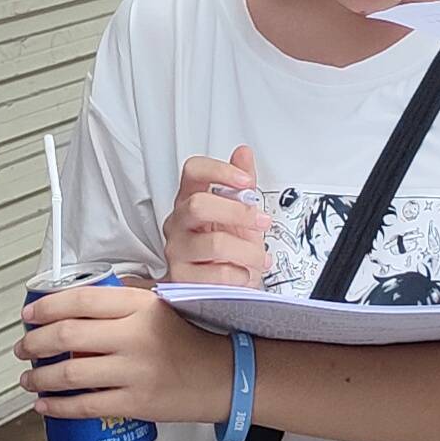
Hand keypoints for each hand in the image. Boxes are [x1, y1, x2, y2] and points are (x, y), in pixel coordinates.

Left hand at [17, 279, 228, 426]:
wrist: (227, 376)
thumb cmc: (192, 341)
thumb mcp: (161, 306)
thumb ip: (122, 302)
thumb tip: (76, 304)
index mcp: (141, 306)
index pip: (81, 300)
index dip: (46, 306)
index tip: (29, 314)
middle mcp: (136, 336)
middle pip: (67, 336)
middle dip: (34, 343)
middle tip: (24, 348)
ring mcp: (136, 371)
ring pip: (71, 374)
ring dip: (40, 377)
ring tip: (29, 378)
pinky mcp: (137, 403)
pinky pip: (87, 406)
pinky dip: (58, 406)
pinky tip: (45, 404)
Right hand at [164, 147, 270, 285]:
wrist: (216, 287)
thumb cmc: (226, 248)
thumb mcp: (238, 213)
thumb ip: (241, 183)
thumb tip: (243, 153)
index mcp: (190, 199)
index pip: (193, 171)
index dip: (220, 171)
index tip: (246, 182)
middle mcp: (178, 222)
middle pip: (199, 205)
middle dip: (238, 213)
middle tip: (262, 222)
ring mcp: (176, 250)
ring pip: (215, 243)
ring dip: (248, 251)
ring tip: (259, 257)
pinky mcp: (181, 279)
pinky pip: (219, 273)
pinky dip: (241, 274)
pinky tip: (244, 274)